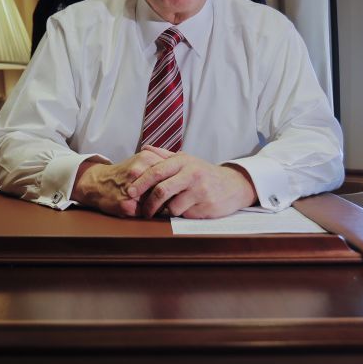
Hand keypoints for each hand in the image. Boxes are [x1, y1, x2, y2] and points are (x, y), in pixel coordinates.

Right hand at [71, 147, 173, 216]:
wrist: (98, 184)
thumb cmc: (124, 173)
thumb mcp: (141, 160)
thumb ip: (161, 161)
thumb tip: (184, 168)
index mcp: (146, 158)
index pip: (172, 171)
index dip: (179, 180)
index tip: (182, 186)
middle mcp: (139, 171)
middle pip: (166, 185)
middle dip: (173, 193)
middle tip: (177, 197)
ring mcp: (132, 189)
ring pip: (158, 200)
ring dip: (164, 204)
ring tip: (165, 204)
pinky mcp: (127, 205)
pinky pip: (148, 211)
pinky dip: (153, 212)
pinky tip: (152, 209)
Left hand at [130, 146, 258, 218]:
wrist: (233, 185)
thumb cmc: (203, 173)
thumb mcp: (186, 160)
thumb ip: (164, 156)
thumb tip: (143, 148)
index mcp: (183, 161)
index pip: (156, 171)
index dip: (140, 183)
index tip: (129, 192)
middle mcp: (192, 174)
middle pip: (161, 190)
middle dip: (148, 203)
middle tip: (143, 211)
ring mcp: (200, 191)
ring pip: (172, 207)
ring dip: (165, 211)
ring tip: (166, 210)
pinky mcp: (206, 206)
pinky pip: (185, 215)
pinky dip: (180, 215)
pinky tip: (184, 210)